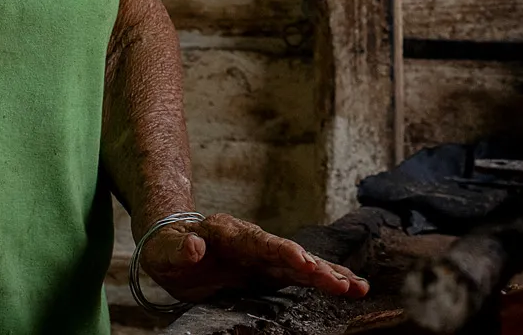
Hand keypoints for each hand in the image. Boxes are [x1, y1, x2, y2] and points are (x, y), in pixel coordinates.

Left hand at [140, 213, 369, 303]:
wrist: (174, 243)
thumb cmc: (167, 248)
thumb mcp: (163, 251)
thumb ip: (177, 250)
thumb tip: (194, 246)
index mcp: (229, 234)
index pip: (260, 243)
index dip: (282, 252)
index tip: (304, 261)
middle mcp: (254, 242)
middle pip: (290, 254)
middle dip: (317, 268)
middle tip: (344, 283)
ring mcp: (265, 256)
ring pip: (303, 263)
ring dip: (330, 274)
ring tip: (358, 287)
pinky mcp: (270, 270)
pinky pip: (302, 275)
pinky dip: (326, 280)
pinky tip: (349, 288)